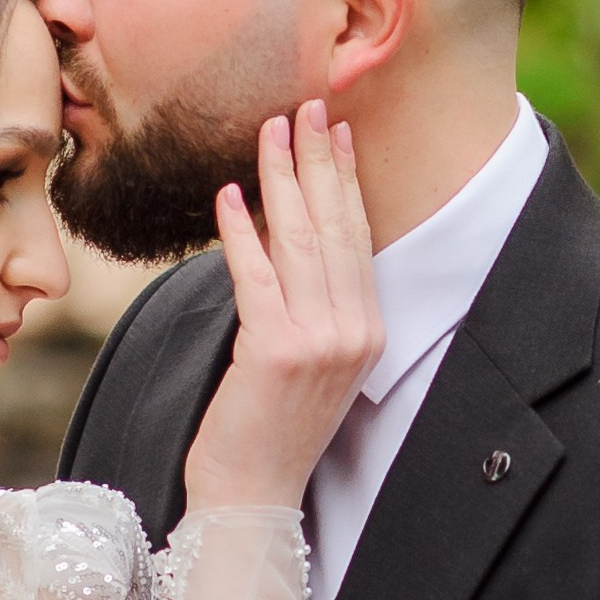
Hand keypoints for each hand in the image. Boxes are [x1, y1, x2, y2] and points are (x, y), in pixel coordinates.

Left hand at [182, 99, 381, 516]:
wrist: (253, 493)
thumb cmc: (268, 428)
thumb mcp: (305, 360)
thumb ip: (308, 303)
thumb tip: (284, 233)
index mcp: (369, 331)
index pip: (359, 238)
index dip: (345, 179)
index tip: (335, 131)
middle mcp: (354, 332)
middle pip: (336, 227)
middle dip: (319, 160)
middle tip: (306, 107)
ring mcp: (320, 342)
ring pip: (300, 240)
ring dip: (282, 179)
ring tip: (269, 131)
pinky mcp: (276, 350)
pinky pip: (256, 274)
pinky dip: (242, 231)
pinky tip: (230, 195)